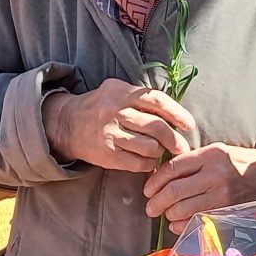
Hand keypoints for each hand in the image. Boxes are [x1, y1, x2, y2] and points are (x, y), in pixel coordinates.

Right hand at [43, 78, 195, 172]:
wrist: (66, 123)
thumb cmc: (100, 106)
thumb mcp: (118, 91)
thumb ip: (142, 98)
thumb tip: (176, 114)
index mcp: (122, 93)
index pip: (156, 101)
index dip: (177, 113)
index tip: (189, 124)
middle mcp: (116, 112)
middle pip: (157, 128)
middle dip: (175, 140)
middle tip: (183, 147)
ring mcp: (111, 134)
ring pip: (150, 148)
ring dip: (161, 153)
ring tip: (162, 152)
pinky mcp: (107, 154)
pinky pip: (138, 163)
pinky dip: (149, 164)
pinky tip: (150, 161)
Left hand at [142, 137, 255, 231]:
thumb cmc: (240, 162)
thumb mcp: (218, 152)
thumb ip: (192, 161)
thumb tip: (162, 176)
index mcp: (210, 154)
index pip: (172, 168)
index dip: (154, 181)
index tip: (148, 189)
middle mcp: (215, 174)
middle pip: (173, 191)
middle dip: (156, 202)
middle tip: (150, 208)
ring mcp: (222, 195)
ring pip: (182, 209)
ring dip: (168, 215)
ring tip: (165, 215)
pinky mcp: (227, 210)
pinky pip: (196, 221)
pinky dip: (181, 225)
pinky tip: (177, 223)